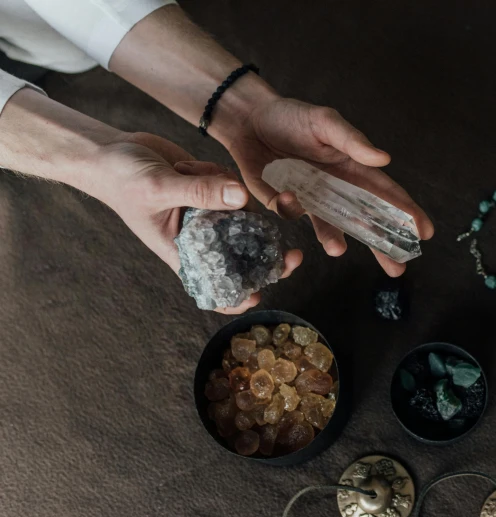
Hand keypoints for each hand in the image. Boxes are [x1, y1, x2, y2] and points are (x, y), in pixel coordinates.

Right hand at [96, 132, 302, 312]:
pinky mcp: (213, 192)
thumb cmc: (122, 180)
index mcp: (184, 252)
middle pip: (244, 257)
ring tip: (189, 173)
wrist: (110, 151)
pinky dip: (221, 176)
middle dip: (270, 258)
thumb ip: (201, 193)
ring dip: (231, 196)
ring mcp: (209, 215)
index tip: (262, 295)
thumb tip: (242, 199)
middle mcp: (202, 238)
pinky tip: (190, 165)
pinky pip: (234, 189)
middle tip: (296, 256)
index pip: (215, 287)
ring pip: (244, 216)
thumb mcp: (159, 187)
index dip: (239, 297)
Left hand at [226, 97, 434, 276]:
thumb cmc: (293, 116)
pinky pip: (290, 214)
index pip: (386, 194)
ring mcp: (311, 200)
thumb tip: (383, 159)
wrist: (250, 119)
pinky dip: (290, 209)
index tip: (425, 232)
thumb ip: (353, 141)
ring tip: (338, 250)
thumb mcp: (325, 122)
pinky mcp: (283, 203)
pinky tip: (289, 197)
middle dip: (381, 245)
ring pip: (329, 227)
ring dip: (335, 239)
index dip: (407, 212)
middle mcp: (336, 190)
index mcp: (353, 169)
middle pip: (364, 221)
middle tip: (397, 268)